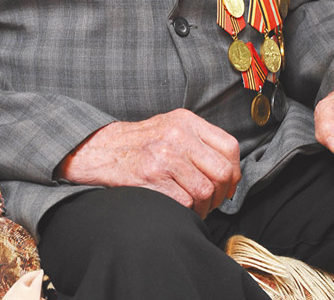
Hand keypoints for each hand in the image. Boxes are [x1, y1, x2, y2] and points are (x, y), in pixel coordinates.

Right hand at [55, 108, 240, 217]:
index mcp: (186, 121)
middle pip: (222, 171)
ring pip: (205, 191)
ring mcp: (165, 155)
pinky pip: (184, 203)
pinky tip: (177, 207)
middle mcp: (178, 135)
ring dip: (203, 206)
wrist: (99, 149)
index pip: (229, 147)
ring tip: (193, 206)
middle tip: (213, 201)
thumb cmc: (138, 143)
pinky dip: (186, 211)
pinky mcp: (151, 177)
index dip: (234, 172)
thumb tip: (229, 171)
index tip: (228, 185)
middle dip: (222, 194)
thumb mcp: (170, 127)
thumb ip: (198, 141)